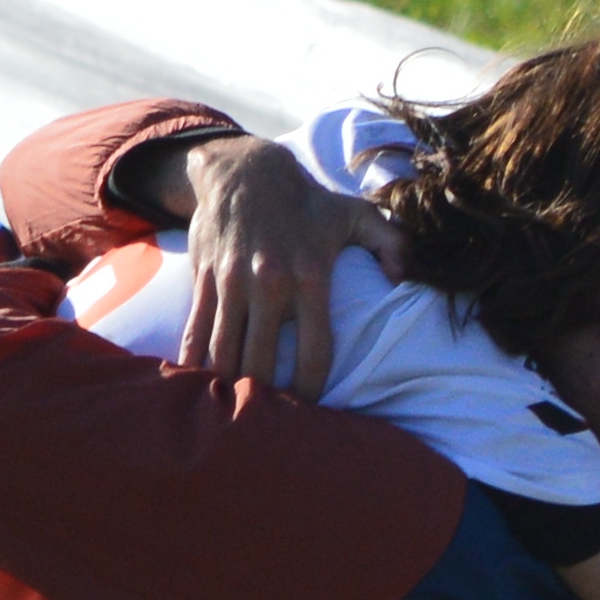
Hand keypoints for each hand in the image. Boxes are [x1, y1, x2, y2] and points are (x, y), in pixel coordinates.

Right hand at [179, 136, 404, 399]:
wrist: (244, 170)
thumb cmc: (306, 201)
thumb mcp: (356, 214)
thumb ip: (392, 242)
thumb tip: (406, 276)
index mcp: (311, 277)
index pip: (316, 351)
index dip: (313, 391)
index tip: (311, 412)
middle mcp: (270, 284)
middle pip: (264, 362)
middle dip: (264, 399)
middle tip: (266, 429)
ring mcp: (233, 283)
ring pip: (225, 351)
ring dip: (225, 387)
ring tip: (228, 419)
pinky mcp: (205, 280)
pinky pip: (196, 331)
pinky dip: (192, 363)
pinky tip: (193, 389)